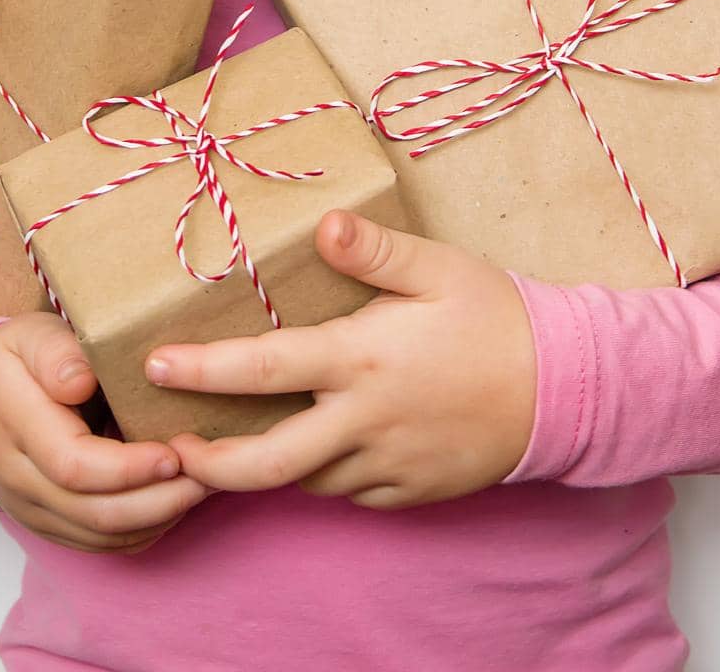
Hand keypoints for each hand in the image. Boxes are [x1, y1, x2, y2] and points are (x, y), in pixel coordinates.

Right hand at [0, 312, 213, 552]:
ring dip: (159, 517)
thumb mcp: (28, 335)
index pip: (75, 466)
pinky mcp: (50, 523)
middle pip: (95, 513)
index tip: (176, 450)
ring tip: (206, 483)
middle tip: (211, 470)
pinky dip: (143, 529)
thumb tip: (82, 379)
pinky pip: (99, 543)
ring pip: (101, 536)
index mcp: (17, 427)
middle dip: (161, 499)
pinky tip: (176, 500)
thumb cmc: (12, 361)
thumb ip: (56, 353)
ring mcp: (33, 510)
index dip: (130, 467)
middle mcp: (21, 480)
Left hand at [147, 211, 536, 509]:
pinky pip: (351, 495)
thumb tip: (324, 224)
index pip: (263, 370)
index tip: (153, 368)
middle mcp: (364, 421)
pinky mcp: (411, 492)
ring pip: (306, 482)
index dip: (201, 372)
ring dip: (267, 469)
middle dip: (208, 463)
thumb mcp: (439, 267)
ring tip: (236, 446)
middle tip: (170, 450)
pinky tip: (321, 452)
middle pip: (266, 462)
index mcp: (361, 359)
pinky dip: (326, 480)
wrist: (565, 387)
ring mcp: (387, 465)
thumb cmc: (496, 316)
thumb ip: (375, 250)